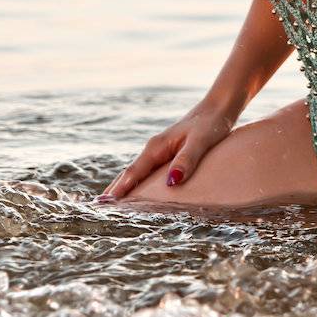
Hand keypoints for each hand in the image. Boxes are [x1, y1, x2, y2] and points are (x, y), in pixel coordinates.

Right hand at [97, 102, 234, 199]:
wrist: (218, 108)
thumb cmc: (210, 125)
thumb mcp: (200, 143)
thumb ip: (186, 161)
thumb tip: (171, 183)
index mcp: (156, 147)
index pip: (133, 173)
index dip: (119, 190)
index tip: (104, 204)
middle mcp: (154, 149)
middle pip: (130, 173)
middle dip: (115, 190)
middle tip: (99, 208)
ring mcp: (159, 151)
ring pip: (137, 173)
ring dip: (124, 187)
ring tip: (111, 204)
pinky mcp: (167, 154)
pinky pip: (148, 172)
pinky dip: (138, 183)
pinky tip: (137, 191)